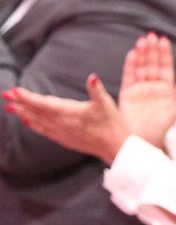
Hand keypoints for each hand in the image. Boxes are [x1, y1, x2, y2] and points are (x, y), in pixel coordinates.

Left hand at [4, 74, 129, 163]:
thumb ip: (97, 90)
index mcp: (70, 112)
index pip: (44, 103)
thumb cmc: (113, 124)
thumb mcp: (107, 104)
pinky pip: (44, 130)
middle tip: (6, 95)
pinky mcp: (64, 139)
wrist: (115, 147)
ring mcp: (62, 132)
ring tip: (11, 107)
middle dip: (21, 103)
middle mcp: (62, 123)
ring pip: (38, 121)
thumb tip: (92, 77)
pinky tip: (27, 121)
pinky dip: (34, 125)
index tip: (14, 91)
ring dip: (24, 113)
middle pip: (37, 111)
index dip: (28, 97)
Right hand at [117, 33, 175, 147]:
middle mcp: (153, 86)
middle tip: (152, 34)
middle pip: (152, 64)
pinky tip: (132, 54)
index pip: (166, 67)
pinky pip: (129, 76)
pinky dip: (130, 65)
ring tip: (142, 40)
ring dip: (141, 54)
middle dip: (153, 50)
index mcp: (166, 89)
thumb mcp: (174, 110)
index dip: (165, 54)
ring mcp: (140, 89)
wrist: (142, 140)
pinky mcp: (127, 93)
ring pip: (141, 67)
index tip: (164, 40)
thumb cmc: (161, 127)